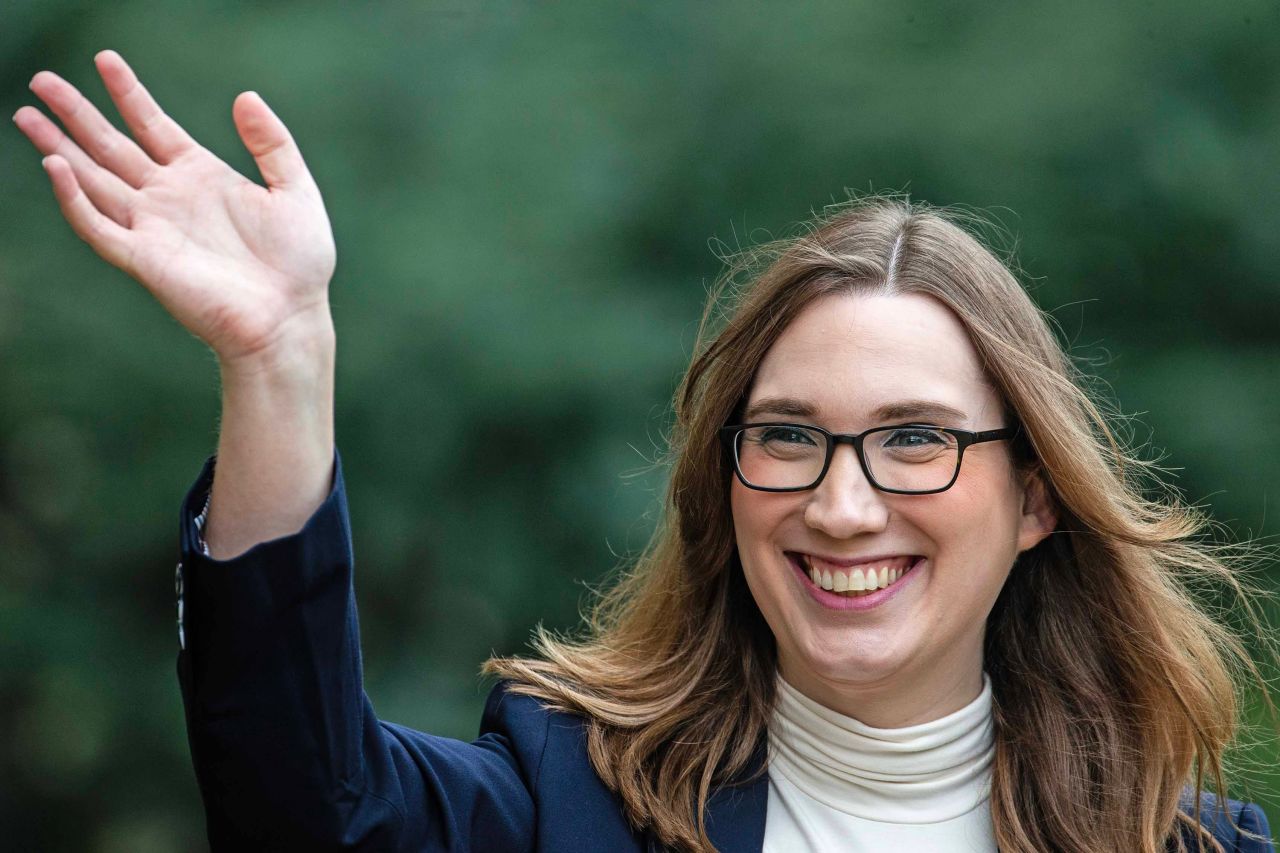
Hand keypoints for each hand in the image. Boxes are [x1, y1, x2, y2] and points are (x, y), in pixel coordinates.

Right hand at [13, 50, 336, 367]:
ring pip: (93, 180)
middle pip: (111, 147)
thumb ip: (272, 143)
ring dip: (60, 149)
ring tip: (27, 115)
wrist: (291, 317)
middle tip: (42, 80)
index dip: (128, 93)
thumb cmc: (299, 263)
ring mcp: (153, 227)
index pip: (153, 125)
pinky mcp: (145, 259)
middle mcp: (170, 198)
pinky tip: (57, 168)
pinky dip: (75, 199)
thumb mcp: (295, 190)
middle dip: (76, 114)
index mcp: (201, 176)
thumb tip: (246, 96)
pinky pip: (99, 226)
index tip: (105, 59)